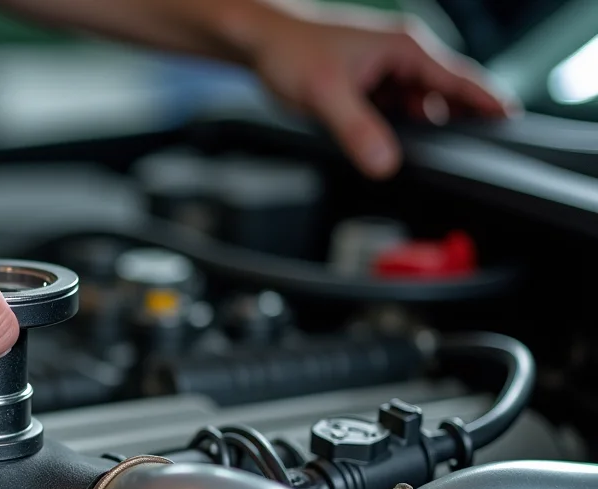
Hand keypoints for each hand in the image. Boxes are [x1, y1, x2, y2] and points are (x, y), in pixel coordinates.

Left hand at [249, 9, 516, 178]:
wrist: (259, 40)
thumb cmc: (291, 51)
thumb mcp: (325, 95)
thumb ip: (357, 130)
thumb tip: (385, 164)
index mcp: (406, 49)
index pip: (461, 80)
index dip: (488, 104)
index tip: (513, 126)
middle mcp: (404, 55)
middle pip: (444, 98)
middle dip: (447, 127)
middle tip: (445, 160)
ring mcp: (388, 69)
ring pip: (417, 108)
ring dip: (413, 130)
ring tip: (393, 146)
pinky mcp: (372, 83)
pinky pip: (395, 110)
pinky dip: (391, 128)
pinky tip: (375, 141)